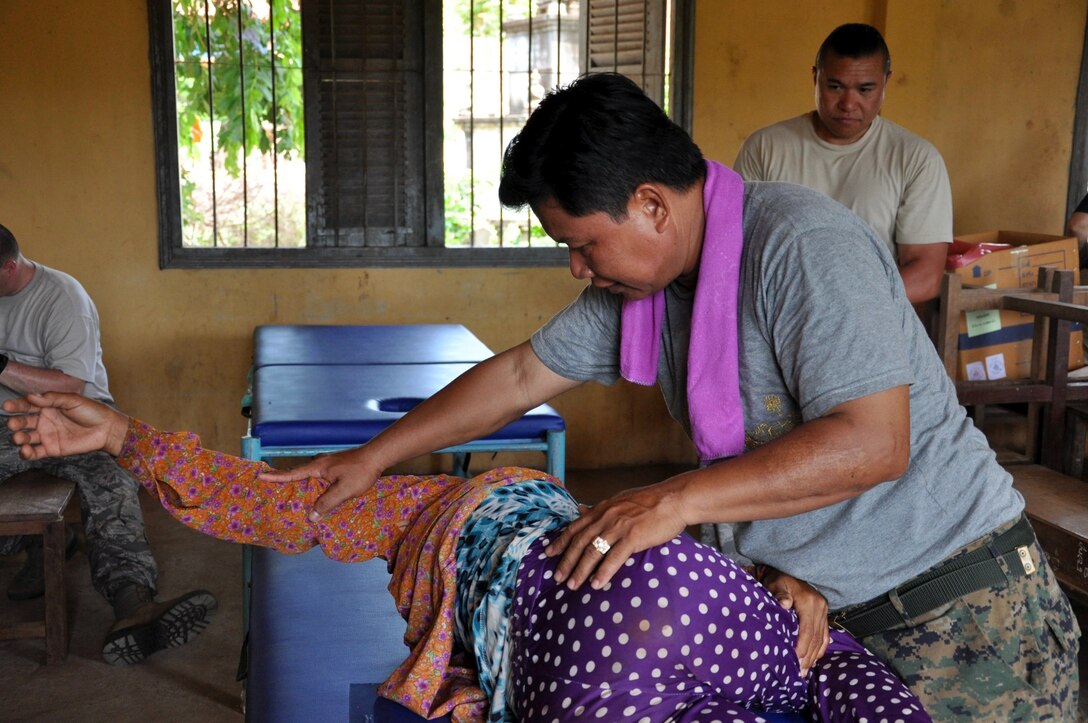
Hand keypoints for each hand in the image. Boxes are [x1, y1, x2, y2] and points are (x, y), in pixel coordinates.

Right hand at [3, 392, 128, 458]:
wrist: (107, 429)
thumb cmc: (92, 411)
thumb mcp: (72, 400)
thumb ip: (52, 399)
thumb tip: (31, 396)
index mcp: (47, 406)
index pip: (27, 405)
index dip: (16, 405)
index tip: (7, 406)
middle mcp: (44, 421)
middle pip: (23, 422)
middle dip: (15, 423)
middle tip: (14, 424)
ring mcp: (46, 435)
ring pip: (25, 438)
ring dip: (19, 438)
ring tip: (19, 438)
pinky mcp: (52, 449)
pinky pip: (35, 453)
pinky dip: (27, 453)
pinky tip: (25, 450)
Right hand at [259, 449, 380, 521]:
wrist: (378, 456)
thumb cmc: (361, 471)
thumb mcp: (343, 490)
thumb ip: (327, 502)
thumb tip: (311, 516)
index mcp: (318, 467)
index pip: (293, 473)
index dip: (277, 476)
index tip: (261, 476)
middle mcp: (320, 464)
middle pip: (298, 473)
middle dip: (285, 479)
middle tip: (270, 486)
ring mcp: (329, 465)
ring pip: (310, 476)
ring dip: (300, 484)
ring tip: (290, 494)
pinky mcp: (337, 468)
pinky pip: (320, 478)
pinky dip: (313, 485)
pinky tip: (316, 493)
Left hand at [544, 483, 687, 590]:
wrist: (674, 499)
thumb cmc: (650, 501)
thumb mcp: (619, 500)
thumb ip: (600, 508)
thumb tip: (581, 509)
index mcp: (602, 509)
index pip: (575, 527)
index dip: (561, 541)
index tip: (549, 554)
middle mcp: (606, 517)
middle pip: (580, 542)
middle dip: (567, 561)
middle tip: (557, 577)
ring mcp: (619, 527)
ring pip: (593, 551)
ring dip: (581, 570)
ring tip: (572, 585)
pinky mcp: (633, 537)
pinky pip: (614, 558)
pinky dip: (604, 572)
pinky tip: (596, 584)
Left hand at [760, 567, 829, 676]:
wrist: (787, 569)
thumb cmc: (777, 579)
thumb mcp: (776, 584)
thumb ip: (779, 594)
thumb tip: (784, 604)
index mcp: (809, 601)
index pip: (808, 630)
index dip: (802, 647)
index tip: (794, 660)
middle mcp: (820, 607)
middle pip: (816, 637)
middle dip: (808, 656)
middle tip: (799, 672)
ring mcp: (823, 611)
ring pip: (822, 638)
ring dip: (814, 656)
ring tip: (805, 671)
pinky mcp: (823, 614)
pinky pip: (825, 635)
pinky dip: (820, 648)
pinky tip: (814, 659)